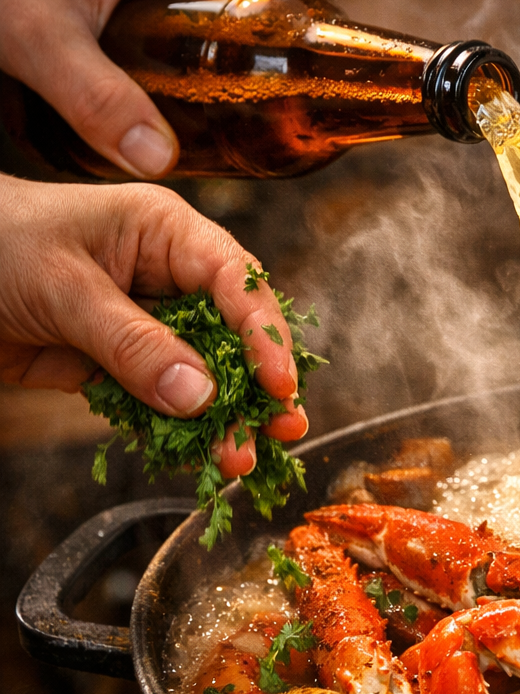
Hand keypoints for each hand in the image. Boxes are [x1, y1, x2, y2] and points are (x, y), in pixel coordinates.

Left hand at [0, 0, 318, 177]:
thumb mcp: (40, 41)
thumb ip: (97, 102)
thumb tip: (160, 161)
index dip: (310, 7)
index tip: (328, 62)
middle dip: (293, 29)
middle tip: (305, 90)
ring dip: (259, 33)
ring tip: (274, 92)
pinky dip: (225, 33)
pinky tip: (220, 79)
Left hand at [0, 174, 308, 474]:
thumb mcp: (63, 288)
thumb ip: (133, 343)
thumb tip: (200, 396)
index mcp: (165, 232)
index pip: (236, 282)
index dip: (264, 333)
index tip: (279, 385)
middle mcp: (165, 276)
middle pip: (231, 336)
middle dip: (257, 388)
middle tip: (281, 430)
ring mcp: (142, 322)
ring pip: (199, 376)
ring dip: (221, 420)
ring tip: (238, 460)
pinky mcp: (114, 362)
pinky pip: (156, 400)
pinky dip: (174, 431)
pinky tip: (196, 457)